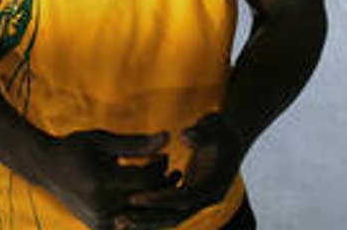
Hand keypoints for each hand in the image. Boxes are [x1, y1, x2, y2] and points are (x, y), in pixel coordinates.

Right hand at [35, 129, 180, 229]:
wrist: (46, 169)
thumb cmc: (75, 147)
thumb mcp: (103, 140)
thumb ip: (136, 143)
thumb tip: (168, 138)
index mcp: (100, 182)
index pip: (146, 179)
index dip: (161, 166)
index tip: (162, 155)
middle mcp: (100, 206)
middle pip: (147, 199)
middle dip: (162, 183)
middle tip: (166, 167)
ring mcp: (99, 221)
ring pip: (143, 215)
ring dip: (155, 200)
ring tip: (158, 181)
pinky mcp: (99, 229)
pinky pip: (131, 224)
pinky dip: (141, 211)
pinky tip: (142, 194)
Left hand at [125, 114, 245, 225]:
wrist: (229, 136)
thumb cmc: (219, 128)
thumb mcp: (214, 124)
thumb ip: (201, 131)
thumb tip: (185, 136)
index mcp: (215, 185)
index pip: (184, 198)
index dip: (159, 199)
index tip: (135, 198)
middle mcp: (206, 199)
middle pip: (175, 216)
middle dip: (147, 219)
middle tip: (120, 220)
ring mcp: (197, 201)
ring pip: (168, 217)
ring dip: (145, 221)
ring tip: (117, 221)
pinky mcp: (187, 197)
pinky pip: (166, 211)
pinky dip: (148, 214)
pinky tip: (126, 214)